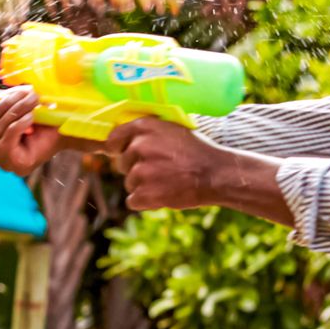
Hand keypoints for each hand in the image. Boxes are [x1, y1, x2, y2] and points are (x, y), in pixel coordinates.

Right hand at [0, 86, 65, 176]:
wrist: (63, 123)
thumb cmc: (33, 110)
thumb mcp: (4, 104)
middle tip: (18, 92)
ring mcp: (0, 161)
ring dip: (15, 111)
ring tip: (33, 99)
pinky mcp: (15, 165)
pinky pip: (7, 141)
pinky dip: (19, 125)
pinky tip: (31, 116)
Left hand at [104, 118, 244, 211]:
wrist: (216, 174)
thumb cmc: (195, 151)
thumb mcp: (171, 130)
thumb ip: (146, 133)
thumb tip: (118, 141)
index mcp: (145, 126)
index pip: (114, 138)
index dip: (118, 149)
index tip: (125, 154)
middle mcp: (139, 146)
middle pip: (122, 164)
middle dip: (137, 169)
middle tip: (162, 169)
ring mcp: (141, 171)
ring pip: (129, 183)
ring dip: (144, 186)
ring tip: (167, 181)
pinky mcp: (144, 193)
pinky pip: (133, 201)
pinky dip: (146, 202)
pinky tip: (164, 194)